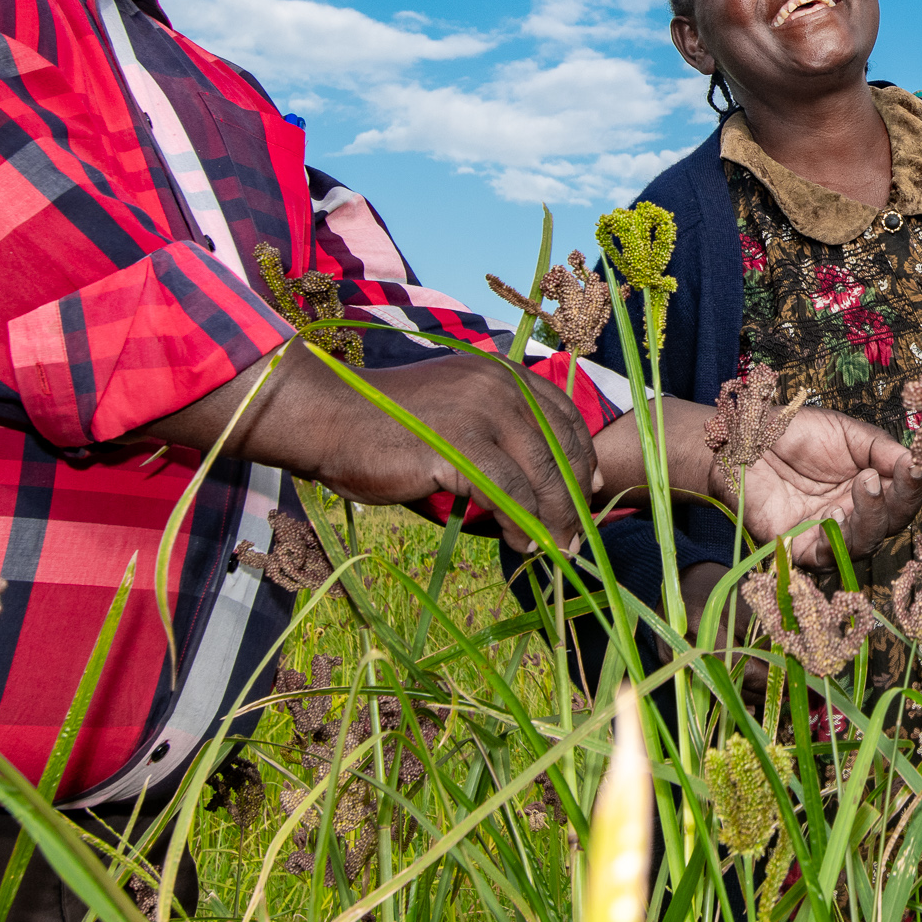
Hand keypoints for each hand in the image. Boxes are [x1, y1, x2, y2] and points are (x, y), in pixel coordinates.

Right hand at [147, 349, 599, 552]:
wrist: (331, 418)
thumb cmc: (387, 424)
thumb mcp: (454, 414)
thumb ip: (495, 433)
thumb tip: (536, 481)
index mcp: (501, 372)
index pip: (564, 414)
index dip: (582, 456)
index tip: (591, 490)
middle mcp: (499, 384)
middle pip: (560, 447)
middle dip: (574, 496)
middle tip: (577, 535)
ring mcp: (481, 411)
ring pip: (540, 474)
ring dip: (555, 518)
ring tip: (557, 549)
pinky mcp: (459, 444)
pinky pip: (508, 493)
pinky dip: (523, 523)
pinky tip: (524, 544)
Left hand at [733, 407, 921, 568]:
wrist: (742, 441)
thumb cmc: (792, 434)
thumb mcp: (845, 432)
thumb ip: (880, 447)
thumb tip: (917, 462)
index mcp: (870, 485)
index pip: (904, 494)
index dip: (919, 485)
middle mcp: (855, 514)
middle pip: (893, 523)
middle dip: (900, 501)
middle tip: (894, 475)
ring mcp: (829, 533)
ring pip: (867, 543)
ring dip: (872, 518)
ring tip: (861, 486)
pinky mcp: (800, 549)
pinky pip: (828, 557)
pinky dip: (838, 540)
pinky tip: (836, 515)